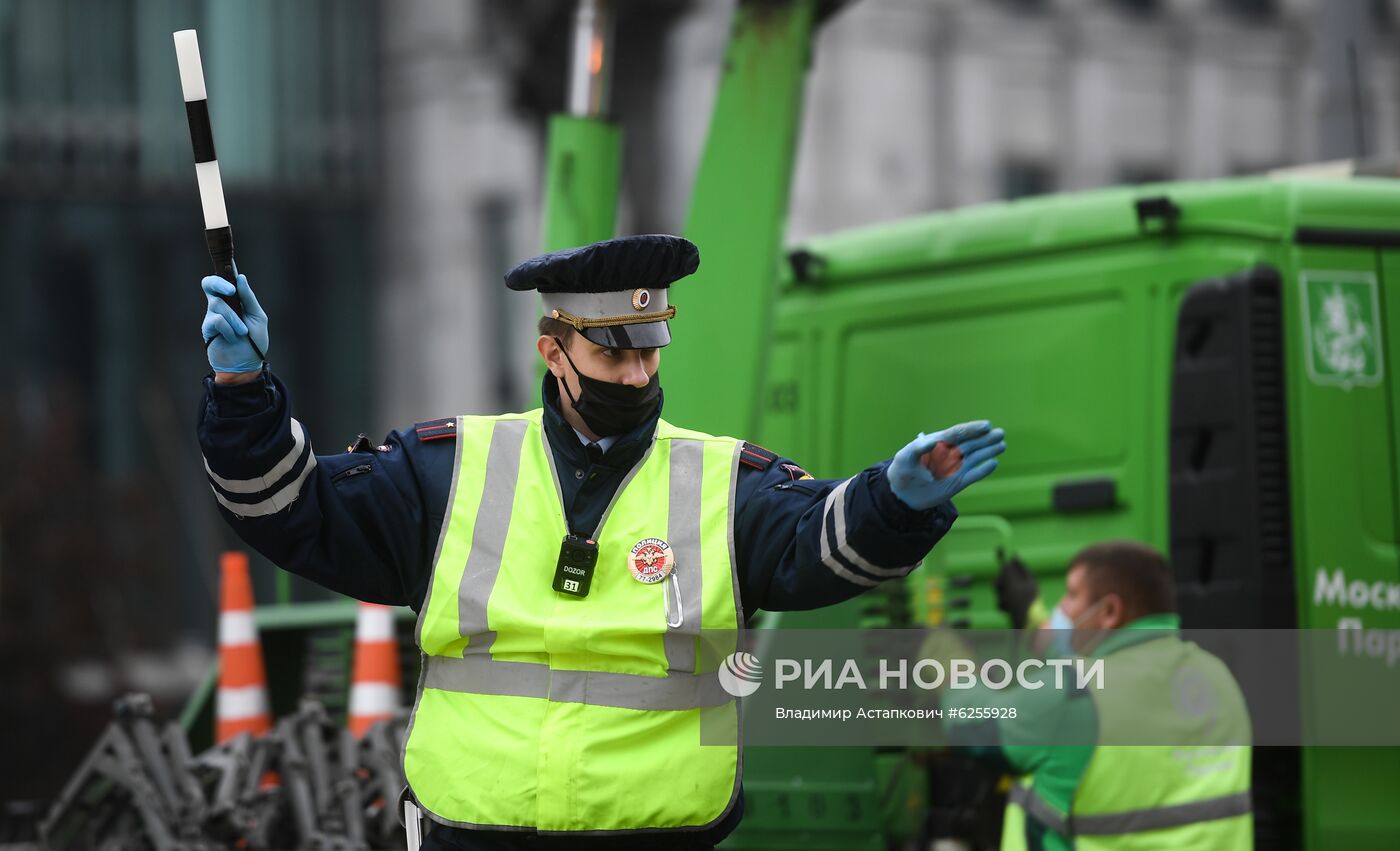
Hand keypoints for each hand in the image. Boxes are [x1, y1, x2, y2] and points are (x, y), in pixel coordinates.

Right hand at [202, 271, 268, 372]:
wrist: (247, 365)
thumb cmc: (254, 342)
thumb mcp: (257, 317)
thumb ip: (248, 298)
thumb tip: (240, 277)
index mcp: (234, 299)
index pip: (224, 279)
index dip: (222, 269)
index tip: (227, 260)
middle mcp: (220, 304)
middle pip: (209, 284)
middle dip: (218, 283)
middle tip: (231, 291)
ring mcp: (212, 316)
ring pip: (219, 305)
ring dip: (234, 319)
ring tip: (242, 332)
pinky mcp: (207, 329)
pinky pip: (217, 320)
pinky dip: (229, 329)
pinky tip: (233, 338)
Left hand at [887, 420, 1004, 510]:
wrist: (901, 493)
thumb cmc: (901, 469)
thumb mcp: (905, 456)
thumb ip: (918, 447)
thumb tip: (934, 440)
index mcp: (938, 443)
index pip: (958, 433)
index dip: (972, 429)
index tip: (986, 425)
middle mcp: (949, 454)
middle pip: (971, 444)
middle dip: (985, 438)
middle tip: (1000, 433)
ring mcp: (954, 468)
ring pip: (975, 457)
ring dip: (988, 451)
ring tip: (1002, 445)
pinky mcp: (957, 483)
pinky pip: (973, 476)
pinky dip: (983, 471)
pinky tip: (993, 463)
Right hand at [994, 555, 1040, 629]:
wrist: (1025, 629)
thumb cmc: (1021, 605)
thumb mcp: (1014, 585)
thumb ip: (1008, 572)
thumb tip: (1007, 559)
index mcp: (1031, 581)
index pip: (1020, 566)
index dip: (1011, 561)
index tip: (1001, 551)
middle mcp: (1026, 589)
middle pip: (1009, 577)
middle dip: (1002, 580)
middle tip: (998, 583)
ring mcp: (1020, 600)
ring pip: (1004, 590)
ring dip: (1002, 594)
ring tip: (1006, 601)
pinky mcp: (1014, 609)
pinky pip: (1004, 601)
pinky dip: (1003, 604)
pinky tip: (1006, 609)